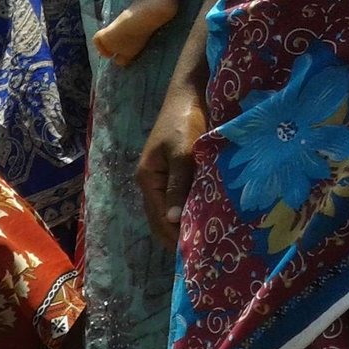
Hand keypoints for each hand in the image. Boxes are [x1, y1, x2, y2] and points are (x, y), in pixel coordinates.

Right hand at [136, 77, 207, 249]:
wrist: (191, 92)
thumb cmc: (185, 121)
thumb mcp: (184, 153)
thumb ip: (178, 186)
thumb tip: (172, 220)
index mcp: (148, 180)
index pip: (158, 217)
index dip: (172, 236)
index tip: (189, 254)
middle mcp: (151, 182)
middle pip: (160, 218)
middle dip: (174, 236)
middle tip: (195, 256)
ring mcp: (162, 177)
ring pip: (169, 210)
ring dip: (181, 225)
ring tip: (199, 243)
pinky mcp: (175, 170)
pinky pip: (178, 198)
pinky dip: (187, 211)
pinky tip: (200, 219)